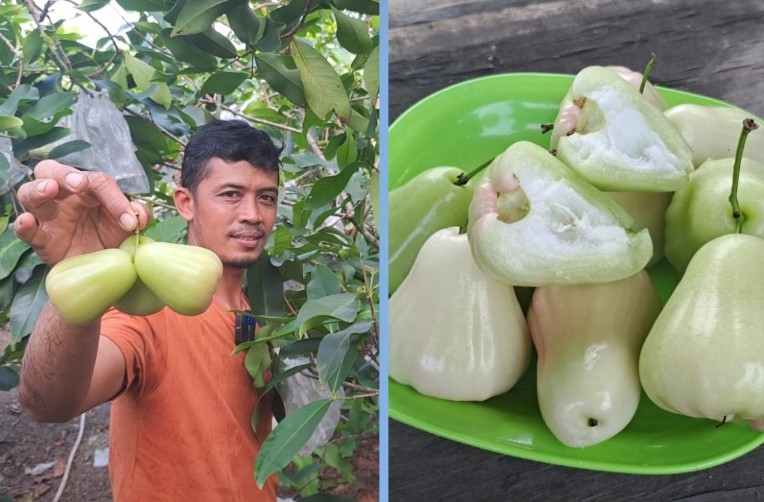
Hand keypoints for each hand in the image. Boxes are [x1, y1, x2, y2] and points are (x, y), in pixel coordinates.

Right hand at [14, 160, 150, 264]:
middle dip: (64, 173)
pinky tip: (26, 221)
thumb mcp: (130, 226)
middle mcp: (66, 199)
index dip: (115, 198)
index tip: (129, 221)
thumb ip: (138, 215)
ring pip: (30, 194)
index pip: (98, 182)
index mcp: (89, 190)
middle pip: (52, 172)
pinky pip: (27, 232)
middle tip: (79, 183)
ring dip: (38, 189)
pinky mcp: (43, 242)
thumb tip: (139, 214)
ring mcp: (51, 219)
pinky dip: (24, 226)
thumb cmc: (113, 238)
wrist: (104, 269)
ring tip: (50, 189)